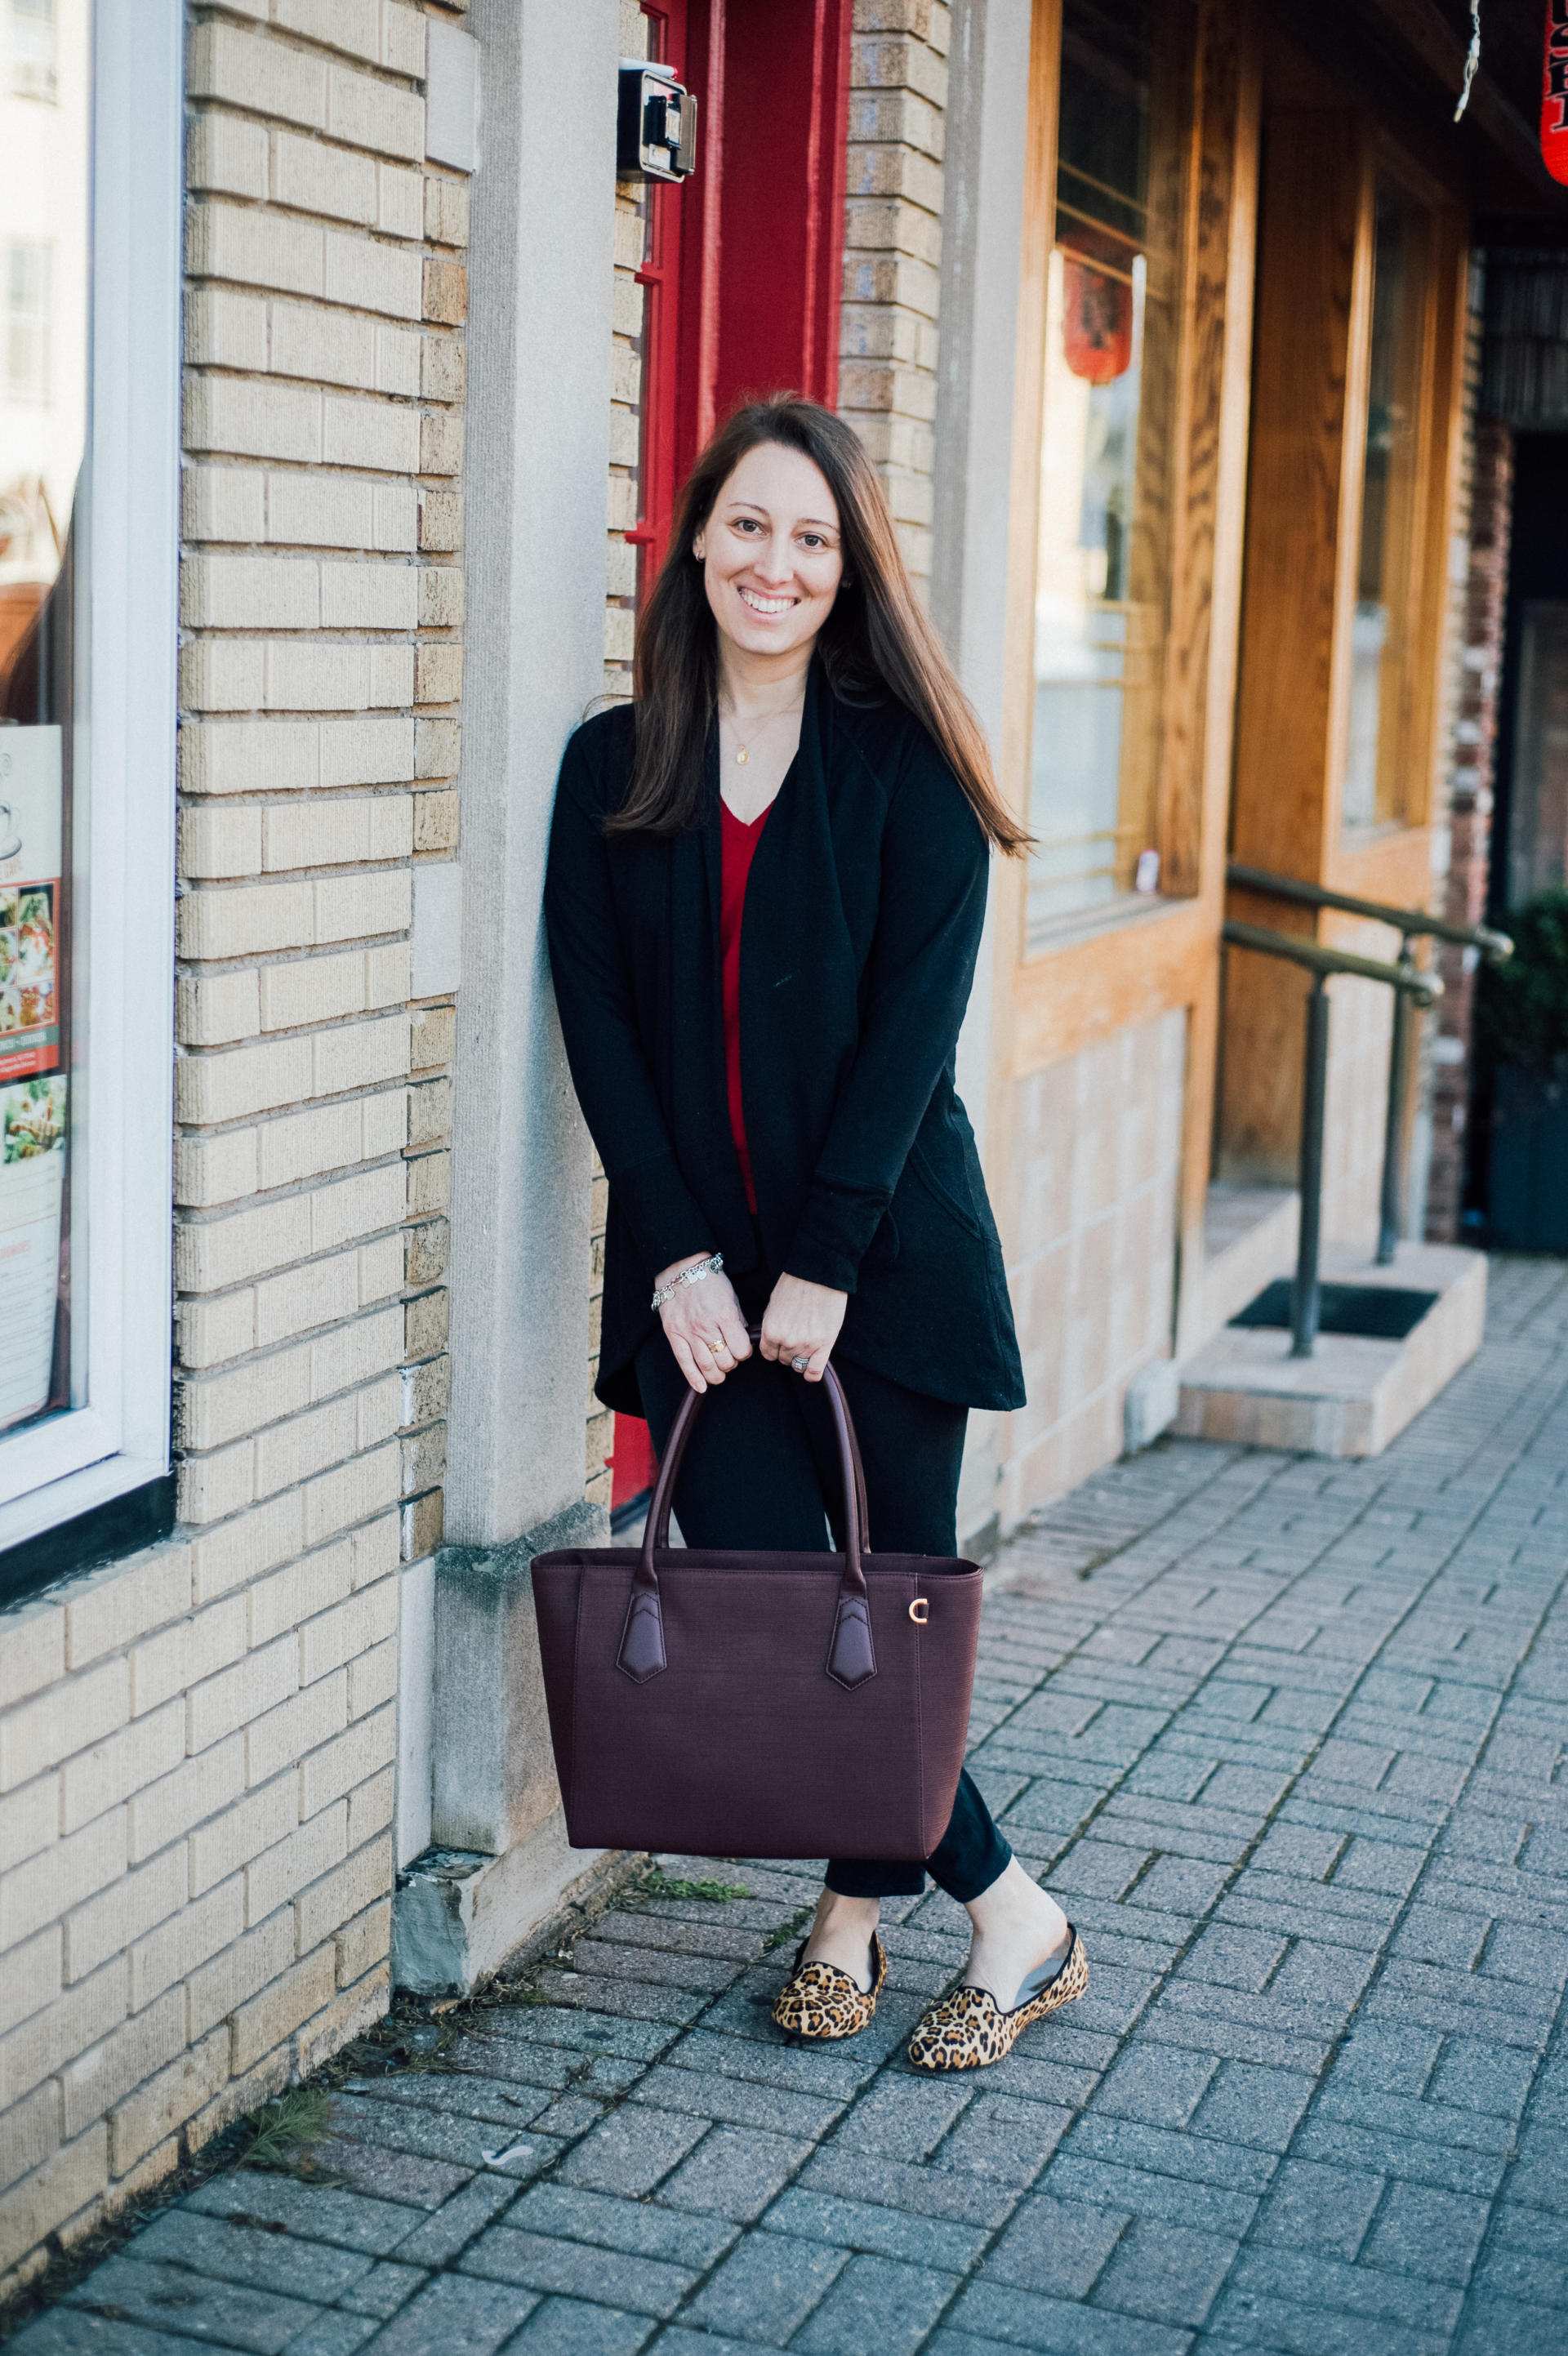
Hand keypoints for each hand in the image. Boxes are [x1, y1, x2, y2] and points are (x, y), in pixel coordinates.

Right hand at [656, 1254, 752, 1394]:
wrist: (681, 1269)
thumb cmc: (709, 1281)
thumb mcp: (731, 1297)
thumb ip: (737, 1322)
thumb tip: (742, 1343)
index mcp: (724, 1315)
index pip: (741, 1350)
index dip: (744, 1353)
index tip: (742, 1349)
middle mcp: (707, 1326)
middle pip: (725, 1361)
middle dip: (731, 1363)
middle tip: (729, 1357)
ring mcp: (689, 1332)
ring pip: (707, 1366)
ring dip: (717, 1375)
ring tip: (719, 1373)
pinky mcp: (674, 1335)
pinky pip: (684, 1363)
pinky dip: (694, 1379)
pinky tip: (702, 1387)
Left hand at [760, 1273, 846, 1383]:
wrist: (819, 1273)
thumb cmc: (796, 1283)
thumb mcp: (773, 1304)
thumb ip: (771, 1324)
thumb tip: (770, 1338)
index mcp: (771, 1330)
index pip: (768, 1354)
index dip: (775, 1349)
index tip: (781, 1343)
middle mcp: (786, 1340)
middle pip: (783, 1360)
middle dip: (788, 1351)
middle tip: (798, 1337)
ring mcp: (806, 1344)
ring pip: (798, 1365)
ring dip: (801, 1357)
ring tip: (808, 1343)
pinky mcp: (824, 1344)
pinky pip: (814, 1371)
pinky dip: (812, 1373)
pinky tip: (811, 1370)